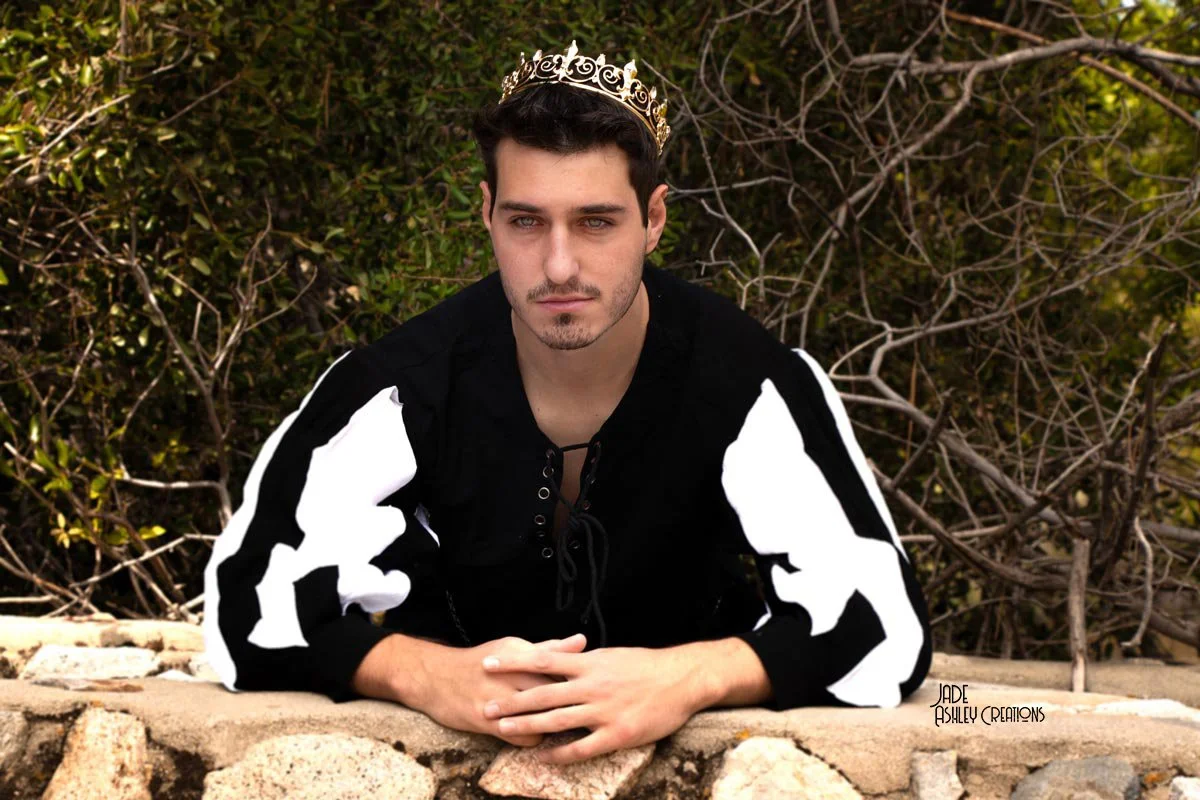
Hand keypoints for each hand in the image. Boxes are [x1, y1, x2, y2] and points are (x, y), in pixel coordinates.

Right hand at [415, 633, 587, 747]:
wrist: (435, 677)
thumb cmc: (480, 661)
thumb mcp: (512, 648)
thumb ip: (549, 648)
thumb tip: (582, 641)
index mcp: (519, 654)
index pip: (558, 667)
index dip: (579, 680)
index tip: (596, 687)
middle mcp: (508, 675)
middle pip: (551, 692)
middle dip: (572, 703)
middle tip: (588, 711)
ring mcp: (496, 699)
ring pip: (538, 716)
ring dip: (554, 724)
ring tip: (568, 726)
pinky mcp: (485, 722)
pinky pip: (520, 737)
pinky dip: (533, 739)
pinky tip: (539, 736)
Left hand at [479, 635, 708, 763]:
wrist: (682, 679)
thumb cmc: (647, 666)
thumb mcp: (612, 656)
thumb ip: (585, 661)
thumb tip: (562, 658)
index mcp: (589, 663)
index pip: (542, 659)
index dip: (513, 662)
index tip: (489, 663)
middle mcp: (592, 685)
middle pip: (542, 693)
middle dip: (511, 701)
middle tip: (485, 707)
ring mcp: (603, 711)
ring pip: (556, 720)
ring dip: (527, 726)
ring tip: (503, 731)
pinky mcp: (617, 734)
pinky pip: (582, 747)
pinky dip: (560, 753)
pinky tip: (544, 757)